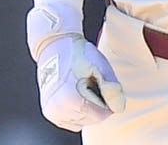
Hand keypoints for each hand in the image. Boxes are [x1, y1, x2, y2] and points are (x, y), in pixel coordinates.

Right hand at [28, 2, 125, 130]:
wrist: (57, 46)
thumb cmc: (80, 55)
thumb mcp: (100, 67)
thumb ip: (112, 89)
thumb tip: (118, 108)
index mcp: (71, 99)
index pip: (101, 115)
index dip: (106, 99)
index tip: (98, 82)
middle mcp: (59, 110)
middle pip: (92, 119)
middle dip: (96, 103)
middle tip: (88, 82)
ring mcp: (53, 112)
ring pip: (82, 121)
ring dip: (86, 107)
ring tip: (80, 86)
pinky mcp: (50, 112)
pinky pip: (72, 121)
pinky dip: (77, 111)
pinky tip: (75, 94)